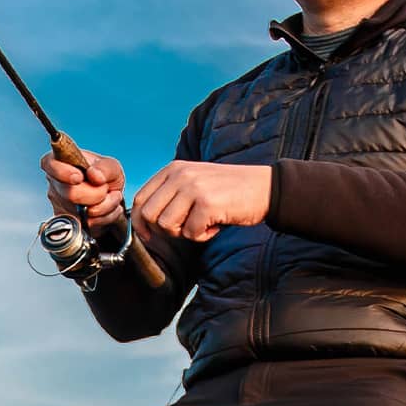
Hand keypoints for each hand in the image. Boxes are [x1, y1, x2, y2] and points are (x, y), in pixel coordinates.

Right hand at [40, 147, 127, 232]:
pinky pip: (87, 225)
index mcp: (61, 162)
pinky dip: (103, 219)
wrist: (109, 197)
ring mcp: (59, 203)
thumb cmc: (105, 177)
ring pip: (81, 213)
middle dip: (96, 194)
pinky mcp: (66, 221)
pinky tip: (104, 210)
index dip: (63, 172)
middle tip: (104, 189)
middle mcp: (56, 182)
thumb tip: (95, 175)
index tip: (78, 177)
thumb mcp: (111, 166)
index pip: (50, 164)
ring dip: (104, 208)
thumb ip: (105, 168)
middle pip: (71, 193)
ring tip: (106, 198)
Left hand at [132, 161, 271, 243]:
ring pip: (167, 225)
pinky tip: (216, 226)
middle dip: (164, 230)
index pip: (140, 199)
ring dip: (185, 233)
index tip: (149, 236)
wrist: (264, 188)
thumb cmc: (229, 191)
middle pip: (149, 214)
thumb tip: (146, 220)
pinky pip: (191, 233)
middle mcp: (179, 175)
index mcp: (173, 169)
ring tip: (204, 224)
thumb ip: (172, 193)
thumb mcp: (195, 181)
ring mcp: (193, 188)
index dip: (140, 222)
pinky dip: (204, 236)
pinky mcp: (207, 204)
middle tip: (186, 229)